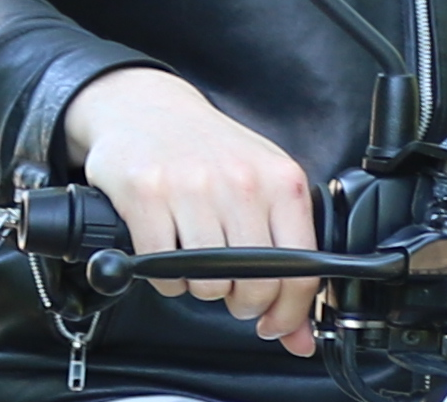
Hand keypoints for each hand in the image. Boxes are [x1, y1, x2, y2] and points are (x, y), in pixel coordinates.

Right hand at [63, 67, 317, 355]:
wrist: (149, 107)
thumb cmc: (211, 151)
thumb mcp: (262, 188)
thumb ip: (289, 258)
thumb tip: (301, 338)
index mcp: (279, 178)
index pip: (300, 269)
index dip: (289, 313)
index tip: (274, 323)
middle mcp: (240, 180)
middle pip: (254, 286)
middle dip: (241, 302)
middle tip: (228, 284)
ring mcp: (191, 185)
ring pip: (208, 284)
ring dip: (200, 286)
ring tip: (195, 255)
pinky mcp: (146, 193)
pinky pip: (162, 272)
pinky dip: (164, 277)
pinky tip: (166, 249)